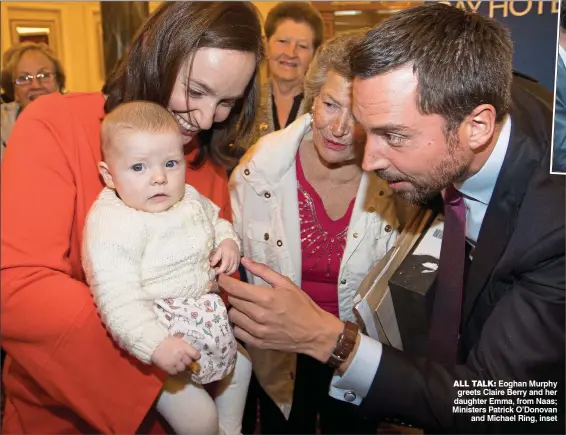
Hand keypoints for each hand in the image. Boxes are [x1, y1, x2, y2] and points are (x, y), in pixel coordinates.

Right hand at [151, 336, 200, 375]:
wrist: (154, 345)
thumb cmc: (167, 341)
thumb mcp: (179, 341)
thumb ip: (186, 347)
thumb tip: (192, 354)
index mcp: (185, 347)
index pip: (196, 355)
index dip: (195, 357)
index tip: (194, 357)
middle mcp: (181, 355)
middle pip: (189, 362)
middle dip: (186, 361)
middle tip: (183, 360)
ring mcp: (175, 362)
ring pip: (182, 368)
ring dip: (180, 367)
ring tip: (176, 364)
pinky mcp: (168, 368)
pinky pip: (175, 372)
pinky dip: (174, 371)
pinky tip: (171, 367)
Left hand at [210, 239, 239, 274]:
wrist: (232, 242)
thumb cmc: (224, 246)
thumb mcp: (218, 250)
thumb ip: (215, 258)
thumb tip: (211, 265)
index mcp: (227, 256)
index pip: (224, 266)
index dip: (220, 271)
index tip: (215, 272)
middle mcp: (233, 259)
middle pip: (228, 269)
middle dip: (223, 272)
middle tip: (218, 271)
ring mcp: (237, 260)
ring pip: (232, 270)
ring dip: (227, 272)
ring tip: (222, 271)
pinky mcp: (239, 261)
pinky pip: (235, 269)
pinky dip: (231, 271)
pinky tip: (227, 270)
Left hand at [218, 257, 343, 362]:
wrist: (314, 332)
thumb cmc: (301, 305)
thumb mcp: (286, 283)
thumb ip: (263, 271)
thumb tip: (244, 261)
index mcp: (266, 297)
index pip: (235, 288)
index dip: (224, 281)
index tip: (221, 277)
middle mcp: (259, 315)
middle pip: (232, 301)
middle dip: (233, 293)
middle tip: (239, 291)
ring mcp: (257, 331)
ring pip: (232, 316)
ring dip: (235, 309)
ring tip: (245, 306)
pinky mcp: (257, 343)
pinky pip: (237, 332)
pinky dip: (239, 324)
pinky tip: (247, 319)